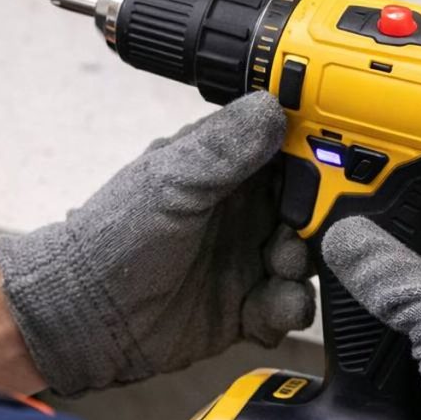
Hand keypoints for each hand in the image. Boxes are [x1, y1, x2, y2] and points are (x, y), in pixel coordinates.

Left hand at [0, 92, 314, 395]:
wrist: (87, 313)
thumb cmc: (115, 237)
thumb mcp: (171, 180)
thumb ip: (225, 147)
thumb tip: (274, 106)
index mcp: (228, 169)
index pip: (291, 153)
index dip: (318, 161)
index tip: (333, 172)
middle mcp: (244, 212)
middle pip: (311, 211)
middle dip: (316, 224)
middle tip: (295, 234)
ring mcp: (247, 260)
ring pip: (306, 260)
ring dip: (302, 268)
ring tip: (279, 271)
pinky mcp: (247, 308)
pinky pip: (289, 306)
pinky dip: (288, 308)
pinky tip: (269, 308)